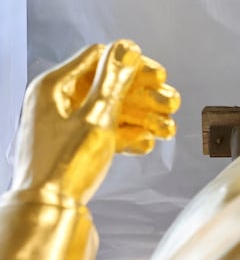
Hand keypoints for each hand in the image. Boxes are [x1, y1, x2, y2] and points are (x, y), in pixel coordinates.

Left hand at [11, 40, 179, 204]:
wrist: (49, 212)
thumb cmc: (65, 164)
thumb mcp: (97, 115)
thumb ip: (115, 80)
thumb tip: (127, 47)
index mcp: (54, 86)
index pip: (100, 59)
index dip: (133, 66)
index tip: (160, 77)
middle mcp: (57, 101)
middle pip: (110, 86)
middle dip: (145, 96)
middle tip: (171, 104)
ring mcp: (64, 124)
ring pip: (112, 110)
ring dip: (143, 117)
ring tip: (168, 129)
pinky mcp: (73, 145)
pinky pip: (105, 132)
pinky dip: (127, 135)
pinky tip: (147, 144)